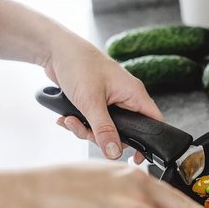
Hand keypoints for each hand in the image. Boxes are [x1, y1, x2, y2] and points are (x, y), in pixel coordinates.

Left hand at [44, 31, 160, 161]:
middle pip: (125, 130)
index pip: (153, 121)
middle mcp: (125, 97)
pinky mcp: (96, 101)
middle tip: (87, 132)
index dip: (148, 142)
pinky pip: (92, 121)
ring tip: (69, 120)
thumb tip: (114, 153)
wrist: (55, 49)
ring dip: (85, 130)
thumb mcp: (91, 102)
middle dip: (102, 136)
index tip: (136, 158)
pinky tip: (65, 117)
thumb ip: (104, 130)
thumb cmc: (78, 64)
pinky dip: (79, 123)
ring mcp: (110, 100)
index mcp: (134, 94)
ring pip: (105, 128)